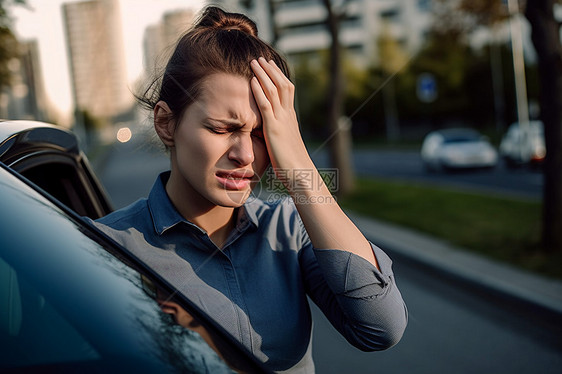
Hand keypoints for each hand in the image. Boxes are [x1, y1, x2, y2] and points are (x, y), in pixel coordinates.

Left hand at [250, 57, 312, 183]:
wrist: (300, 174)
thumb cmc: (292, 165)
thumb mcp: (284, 144)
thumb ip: (278, 135)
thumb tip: (269, 134)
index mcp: (291, 118)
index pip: (287, 91)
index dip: (279, 77)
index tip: (270, 67)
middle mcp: (288, 116)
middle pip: (282, 85)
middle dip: (271, 70)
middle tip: (262, 58)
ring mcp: (282, 121)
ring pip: (274, 90)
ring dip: (263, 74)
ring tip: (255, 62)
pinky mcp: (274, 129)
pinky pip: (266, 105)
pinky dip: (259, 91)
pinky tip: (252, 81)